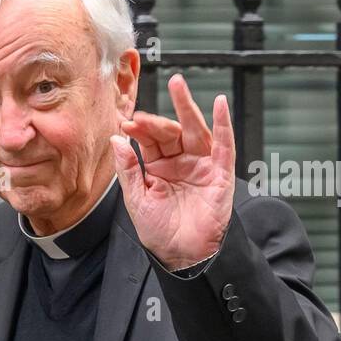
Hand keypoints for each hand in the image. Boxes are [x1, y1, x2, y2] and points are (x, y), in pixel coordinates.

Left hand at [109, 73, 235, 270]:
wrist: (181, 256)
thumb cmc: (160, 232)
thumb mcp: (136, 199)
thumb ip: (128, 170)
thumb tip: (116, 140)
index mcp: (158, 167)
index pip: (148, 141)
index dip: (138, 131)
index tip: (125, 125)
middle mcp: (180, 162)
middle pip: (170, 132)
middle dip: (156, 120)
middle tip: (141, 114)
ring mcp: (201, 165)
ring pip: (194, 130)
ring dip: (187, 107)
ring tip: (177, 84)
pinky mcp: (220, 173)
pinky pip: (224, 145)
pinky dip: (224, 124)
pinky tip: (220, 104)